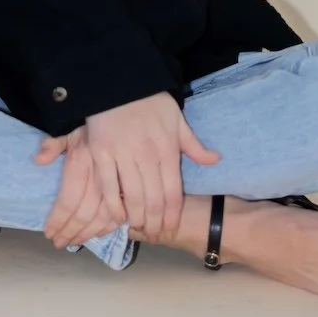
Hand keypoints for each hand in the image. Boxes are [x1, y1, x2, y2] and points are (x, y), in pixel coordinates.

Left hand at [34, 126, 125, 248]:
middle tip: (59, 242)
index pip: (67, 202)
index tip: (49, 233)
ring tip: (74, 242)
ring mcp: (117, 184)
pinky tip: (98, 233)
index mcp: (81, 164)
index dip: (58, 221)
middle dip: (70, 232)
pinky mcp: (130, 187)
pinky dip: (108, 227)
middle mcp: (98, 177)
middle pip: (84, 214)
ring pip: (102, 218)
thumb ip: (53, 145)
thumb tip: (38, 160)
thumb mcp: (70, 131)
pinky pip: (121, 213)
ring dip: (87, 234)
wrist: (124, 118)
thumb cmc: (92, 129)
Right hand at [35, 92, 219, 246]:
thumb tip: (215, 160)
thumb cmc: (151, 101)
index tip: (170, 229)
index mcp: (167, 148)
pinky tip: (117, 217)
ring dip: (137, 218)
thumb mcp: (177, 120)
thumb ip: (194, 145)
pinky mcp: (101, 153)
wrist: (119, 81)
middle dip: (155, 222)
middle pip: (153, 199)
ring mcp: (123, 155)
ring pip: (132, 196)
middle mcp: (147, 155)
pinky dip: (113, 204)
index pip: (172, 191)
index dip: (172, 215)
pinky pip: (108, 185)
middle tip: (155, 235)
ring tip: (139, 230)